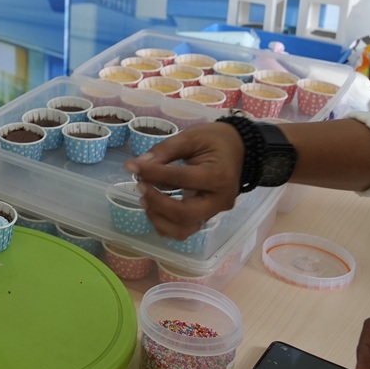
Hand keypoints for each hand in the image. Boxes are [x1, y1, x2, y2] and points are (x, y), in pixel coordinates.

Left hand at [123, 122, 242, 239]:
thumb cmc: (214, 141)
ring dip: (158, 218)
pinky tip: (153, 208)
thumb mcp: (190, 137)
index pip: (181, 179)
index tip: (132, 166)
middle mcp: (219, 201)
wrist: (237, 150)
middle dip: (156, 202)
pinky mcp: (205, 217)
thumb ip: (164, 150)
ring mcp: (214, 213)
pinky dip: (164, 225)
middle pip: (183, 214)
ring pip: (182, 229)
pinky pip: (183, 231)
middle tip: (140, 184)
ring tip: (144, 198)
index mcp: (218, 177)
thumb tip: (137, 165)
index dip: (153, 173)